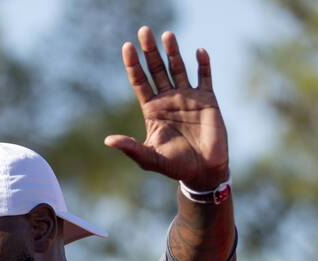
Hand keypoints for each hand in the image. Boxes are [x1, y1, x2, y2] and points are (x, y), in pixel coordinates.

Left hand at [105, 27, 229, 190]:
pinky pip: (204, 77)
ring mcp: (188, 97)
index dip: (133, 64)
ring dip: (173, 52)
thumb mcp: (149, 159)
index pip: (140, 81)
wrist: (203, 172)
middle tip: (144, 31)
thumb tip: (108, 141)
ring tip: (167, 35)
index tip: (127, 47)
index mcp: (152, 110)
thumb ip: (131, 148)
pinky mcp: (208, 100)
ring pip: (178, 68)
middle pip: (156, 69)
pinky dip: (203, 64)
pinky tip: (198, 51)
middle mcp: (168, 99)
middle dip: (150, 51)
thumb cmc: (175, 167)